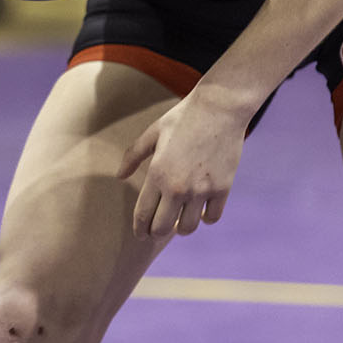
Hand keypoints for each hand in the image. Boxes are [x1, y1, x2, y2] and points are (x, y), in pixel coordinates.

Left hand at [118, 92, 247, 238]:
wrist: (220, 108)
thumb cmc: (183, 118)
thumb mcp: (153, 133)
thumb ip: (133, 156)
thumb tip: (119, 176)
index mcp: (158, 174)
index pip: (143, 214)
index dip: (139, 228)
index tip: (140, 234)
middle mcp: (178, 187)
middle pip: (162, 228)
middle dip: (156, 232)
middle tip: (156, 231)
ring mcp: (202, 190)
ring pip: (188, 227)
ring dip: (181, 228)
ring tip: (178, 222)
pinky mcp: (222, 188)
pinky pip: (212, 217)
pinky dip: (205, 218)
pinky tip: (200, 212)